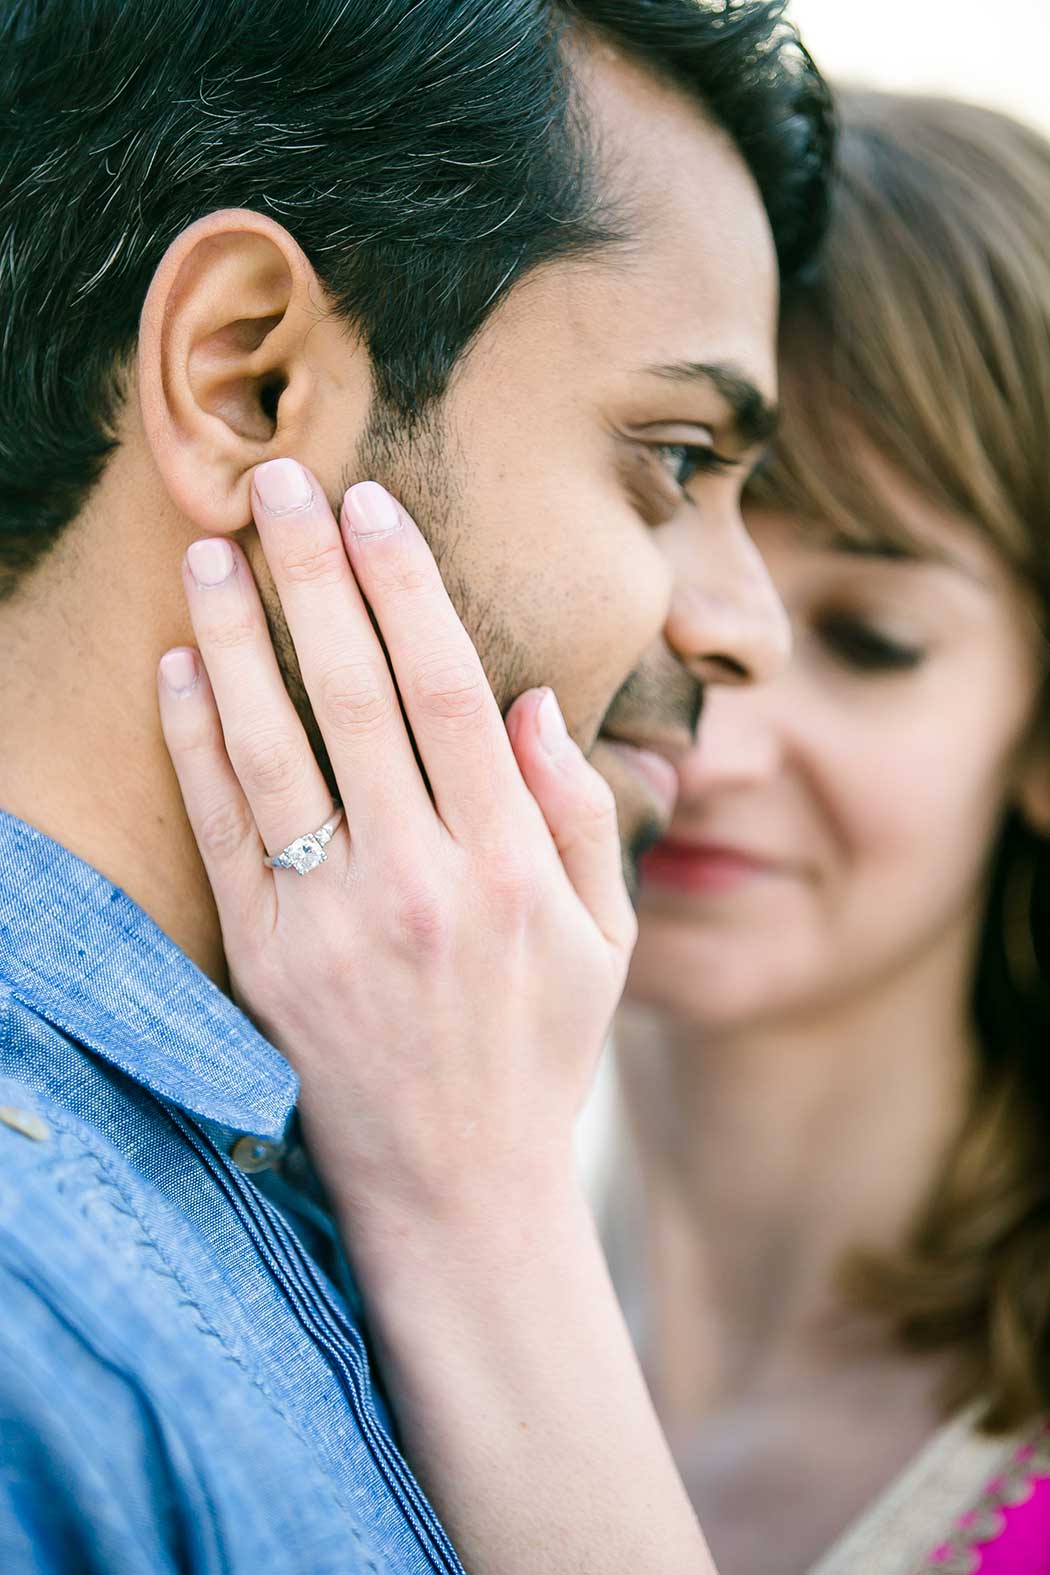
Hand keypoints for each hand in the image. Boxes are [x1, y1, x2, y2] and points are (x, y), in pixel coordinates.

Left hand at [157, 459, 635, 1236]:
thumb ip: (576, 817)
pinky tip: (177, 670)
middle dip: (314, 576)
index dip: (407, 589)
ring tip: (213, 552)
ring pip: (273, 749)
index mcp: (510, 866)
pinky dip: (194, 744)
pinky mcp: (266, 960)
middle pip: (353, 695)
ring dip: (236, 640)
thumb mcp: (603, 942)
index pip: (448, 693)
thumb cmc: (540, 1055)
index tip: (374, 508)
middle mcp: (418, 882)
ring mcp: (332, 923)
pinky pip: (221, 831)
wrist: (458, 1193)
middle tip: (282, 482)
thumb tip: (531, 704)